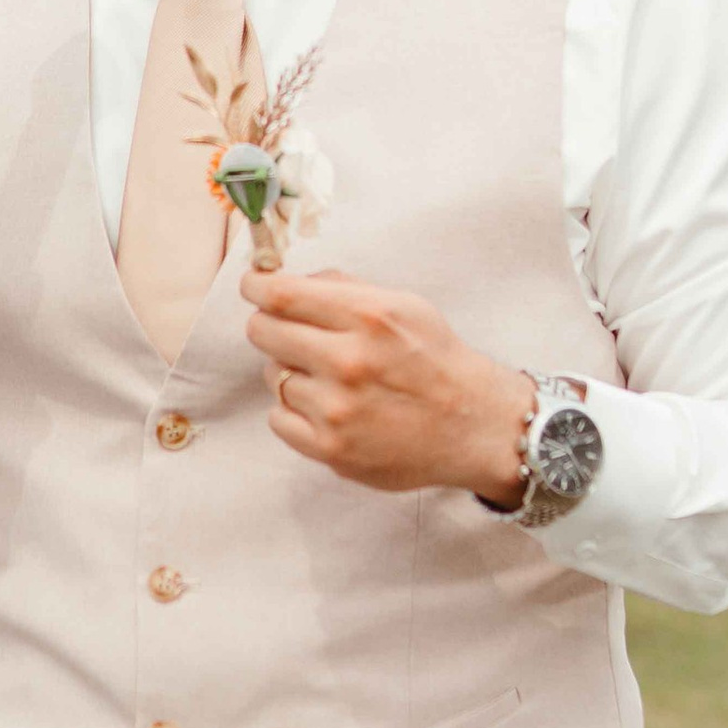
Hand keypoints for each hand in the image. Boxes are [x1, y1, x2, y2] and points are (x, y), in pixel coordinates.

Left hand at [242, 267, 534, 499]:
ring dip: (290, 371)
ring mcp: (337, 409)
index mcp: (369, 317)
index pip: (281, 294)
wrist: (473, 426)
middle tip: (287, 332)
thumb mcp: (404, 304)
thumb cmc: (436, 359)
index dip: (256, 287)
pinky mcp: (331, 449)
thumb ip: (344, 288)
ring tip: (327, 378)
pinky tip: (325, 407)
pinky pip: (278, 418)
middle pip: (264, 332)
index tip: (254, 287)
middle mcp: (349, 361)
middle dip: (269, 326)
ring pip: (273, 376)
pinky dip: (293, 410)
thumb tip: (282, 279)